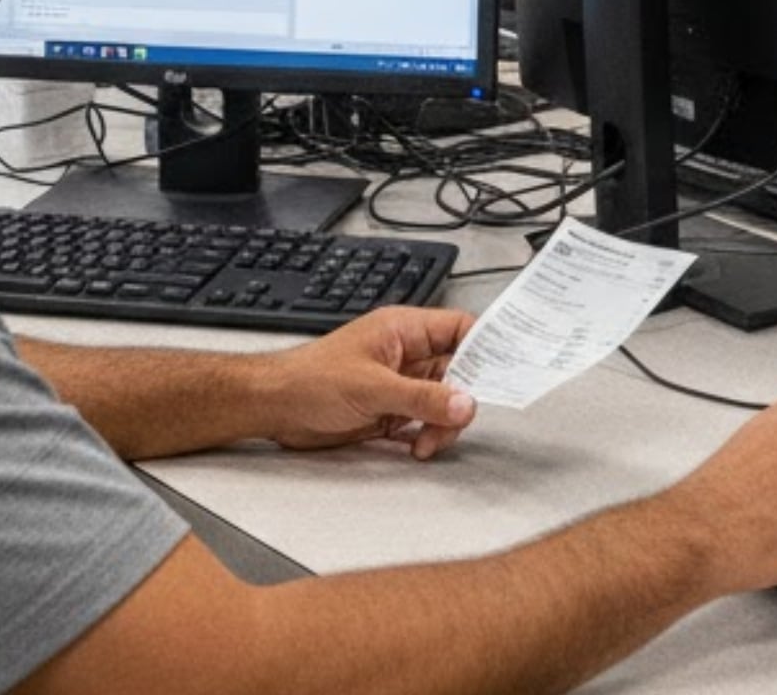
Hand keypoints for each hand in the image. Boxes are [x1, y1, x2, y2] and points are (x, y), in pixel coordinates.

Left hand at [260, 306, 477, 460]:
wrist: (275, 408)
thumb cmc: (310, 379)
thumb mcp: (373, 387)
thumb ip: (422, 397)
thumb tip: (466, 402)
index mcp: (403, 330)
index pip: (460, 329)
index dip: (484, 347)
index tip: (500, 373)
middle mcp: (405, 354)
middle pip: (458, 371)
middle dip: (461, 399)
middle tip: (455, 418)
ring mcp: (399, 383)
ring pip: (443, 400)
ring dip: (442, 424)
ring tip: (425, 442)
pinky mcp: (390, 410)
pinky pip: (425, 421)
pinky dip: (427, 436)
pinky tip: (416, 446)